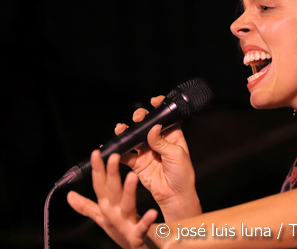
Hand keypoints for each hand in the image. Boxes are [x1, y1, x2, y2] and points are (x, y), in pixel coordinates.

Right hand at [67, 151, 162, 248]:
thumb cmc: (118, 231)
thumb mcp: (100, 217)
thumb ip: (85, 206)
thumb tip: (69, 195)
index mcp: (106, 206)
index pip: (100, 184)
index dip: (97, 169)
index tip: (96, 152)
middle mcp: (113, 213)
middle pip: (111, 191)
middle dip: (111, 174)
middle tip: (113, 156)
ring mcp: (125, 223)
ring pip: (126, 205)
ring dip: (128, 192)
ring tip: (132, 176)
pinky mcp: (137, 234)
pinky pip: (142, 227)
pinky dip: (147, 221)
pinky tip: (152, 212)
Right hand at [115, 96, 201, 220]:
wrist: (174, 195)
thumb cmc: (182, 174)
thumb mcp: (176, 155)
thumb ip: (162, 142)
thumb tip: (152, 128)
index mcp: (172, 136)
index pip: (164, 118)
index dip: (159, 108)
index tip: (153, 101)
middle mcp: (158, 142)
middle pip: (146, 125)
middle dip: (140, 118)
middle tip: (138, 118)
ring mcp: (146, 151)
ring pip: (134, 137)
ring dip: (127, 131)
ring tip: (121, 129)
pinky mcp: (137, 163)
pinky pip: (126, 154)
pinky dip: (119, 150)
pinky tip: (114, 146)